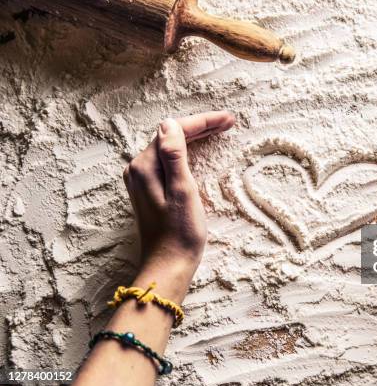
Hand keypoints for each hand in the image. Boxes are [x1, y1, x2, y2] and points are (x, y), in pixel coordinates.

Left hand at [123, 112, 234, 282]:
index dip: (202, 122)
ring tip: (219, 130)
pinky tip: (200, 149)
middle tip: (229, 123)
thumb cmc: (180, 233)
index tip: (228, 120)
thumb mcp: (182, 192)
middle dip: (200, 127)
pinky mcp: (148, 188)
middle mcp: (138, 169)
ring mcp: (141, 179)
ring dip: (194, 137)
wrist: (169, 265)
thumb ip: (174, 156)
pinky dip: (187, 151)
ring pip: (170, 147)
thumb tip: (169, 124)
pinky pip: (168, 160)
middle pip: (171, 136)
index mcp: (145, 167)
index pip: (174, 131)